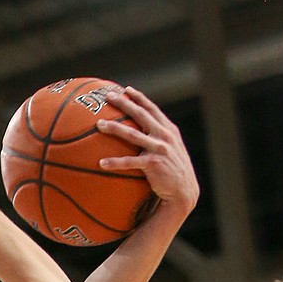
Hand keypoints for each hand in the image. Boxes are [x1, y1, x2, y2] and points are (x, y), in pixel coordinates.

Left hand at [96, 87, 198, 209]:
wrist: (183, 191)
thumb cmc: (174, 172)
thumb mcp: (172, 150)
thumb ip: (160, 139)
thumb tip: (145, 134)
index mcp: (168, 130)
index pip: (152, 109)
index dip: (139, 98)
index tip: (126, 90)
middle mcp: (164, 136)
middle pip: (140, 115)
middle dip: (124, 103)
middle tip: (108, 96)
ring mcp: (159, 149)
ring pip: (132, 135)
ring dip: (114, 128)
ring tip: (99, 124)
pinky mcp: (153, 164)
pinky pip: (130, 162)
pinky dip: (115, 162)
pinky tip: (101, 163)